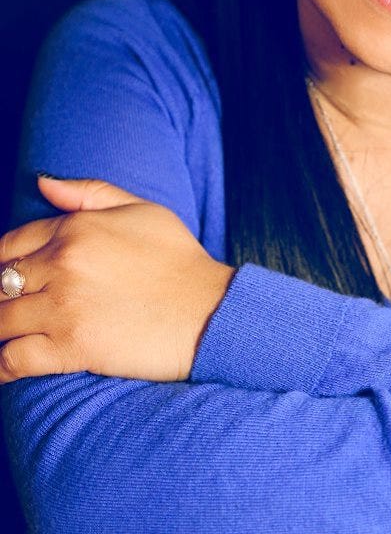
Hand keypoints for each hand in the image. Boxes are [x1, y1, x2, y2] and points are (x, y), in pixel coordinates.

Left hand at [0, 176, 234, 382]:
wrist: (209, 310)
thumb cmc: (179, 259)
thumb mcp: (141, 208)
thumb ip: (88, 192)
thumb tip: (40, 183)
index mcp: (76, 228)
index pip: (11, 243)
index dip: (2, 262)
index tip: (9, 279)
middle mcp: (62, 264)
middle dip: (1, 296)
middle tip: (13, 307)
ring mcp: (62, 307)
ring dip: (0, 328)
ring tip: (8, 334)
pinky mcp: (69, 348)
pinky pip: (11, 359)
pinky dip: (0, 367)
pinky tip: (3, 368)